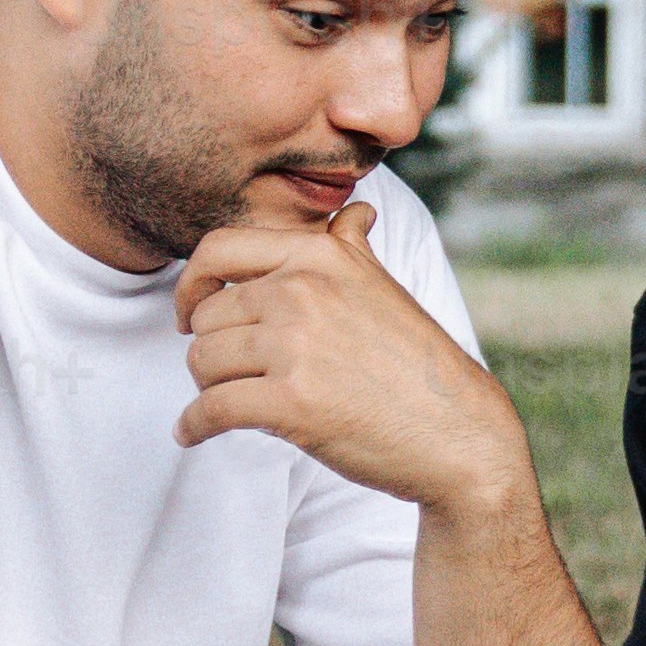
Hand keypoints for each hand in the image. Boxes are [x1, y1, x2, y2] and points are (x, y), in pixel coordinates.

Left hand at [172, 215, 531, 517]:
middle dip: (208, 348)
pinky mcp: (290, 402)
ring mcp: (296, 345)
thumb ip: (351, 246)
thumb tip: (354, 211)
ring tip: (226, 401)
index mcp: (319, 257)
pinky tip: (192, 434)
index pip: (217, 250)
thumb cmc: (416, 365)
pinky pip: (210, 409)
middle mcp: (302, 291)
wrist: (457, 432)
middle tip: (226, 373)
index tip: (188, 312)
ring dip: (205, 388)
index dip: (190, 283)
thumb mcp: (383, 287)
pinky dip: (193, 427)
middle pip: (206, 315)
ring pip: (202, 361)